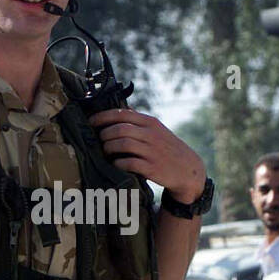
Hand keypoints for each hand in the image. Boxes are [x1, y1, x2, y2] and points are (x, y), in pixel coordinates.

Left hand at [90, 108, 205, 202]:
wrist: (188, 169)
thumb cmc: (167, 148)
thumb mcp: (157, 130)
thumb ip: (139, 121)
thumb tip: (121, 109)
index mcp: (150, 123)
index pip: (122, 114)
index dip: (103, 117)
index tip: (90, 122)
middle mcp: (151, 135)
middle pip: (120, 129)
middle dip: (104, 134)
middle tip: (98, 140)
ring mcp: (152, 151)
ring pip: (123, 144)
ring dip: (109, 148)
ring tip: (105, 151)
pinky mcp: (152, 168)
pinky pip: (129, 163)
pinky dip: (118, 163)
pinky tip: (116, 164)